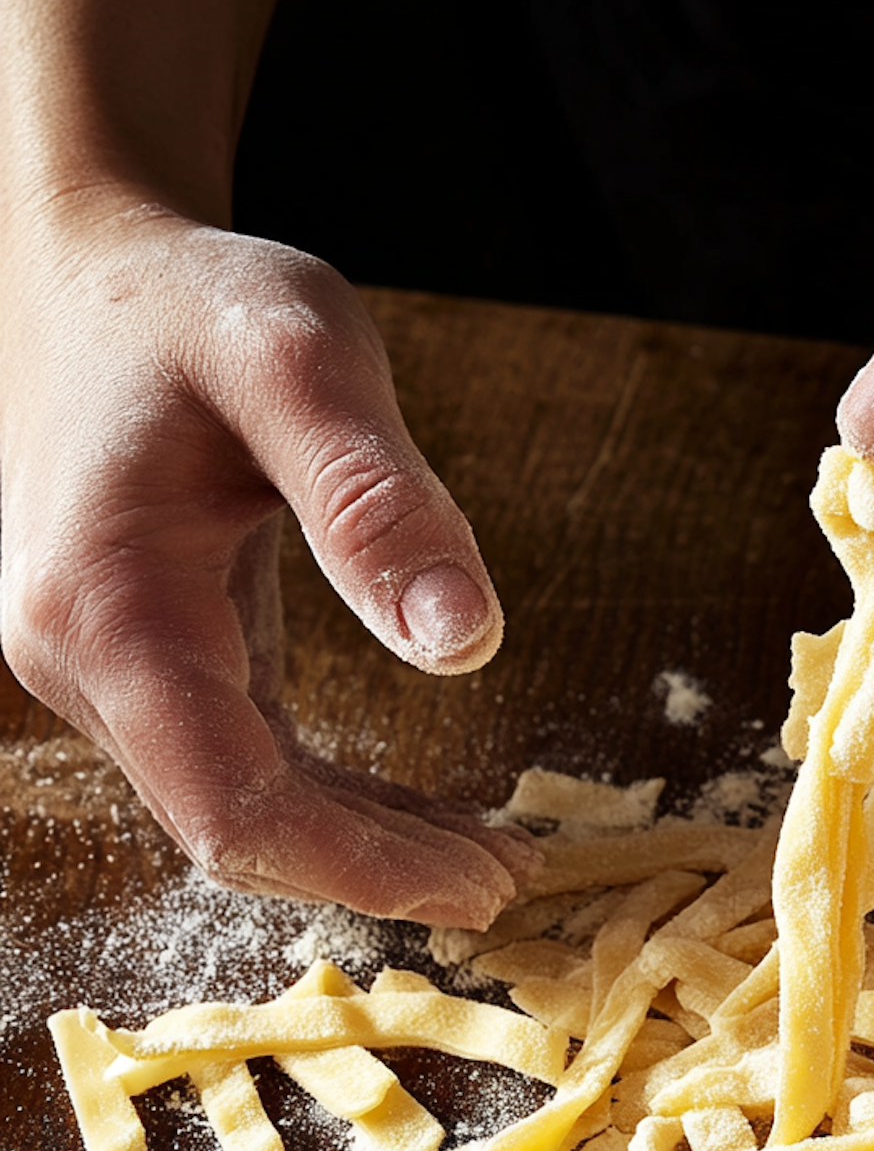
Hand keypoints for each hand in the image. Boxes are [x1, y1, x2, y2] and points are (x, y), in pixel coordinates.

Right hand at [0, 194, 535, 926]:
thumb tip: (466, 646)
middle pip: (237, 828)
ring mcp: (109, 668)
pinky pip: (247, 760)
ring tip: (491, 859)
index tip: (477, 885)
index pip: (233, 804)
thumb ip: (375, 501)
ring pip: (243, 807)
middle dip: (376, 871)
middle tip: (510, 882)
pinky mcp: (151, 658)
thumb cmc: (190, 299)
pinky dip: (338, 800)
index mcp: (110, 609)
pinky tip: (422, 815)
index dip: (360, 867)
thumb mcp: (298, 361)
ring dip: (366, 846)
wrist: (92, 265)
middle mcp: (86, 662)